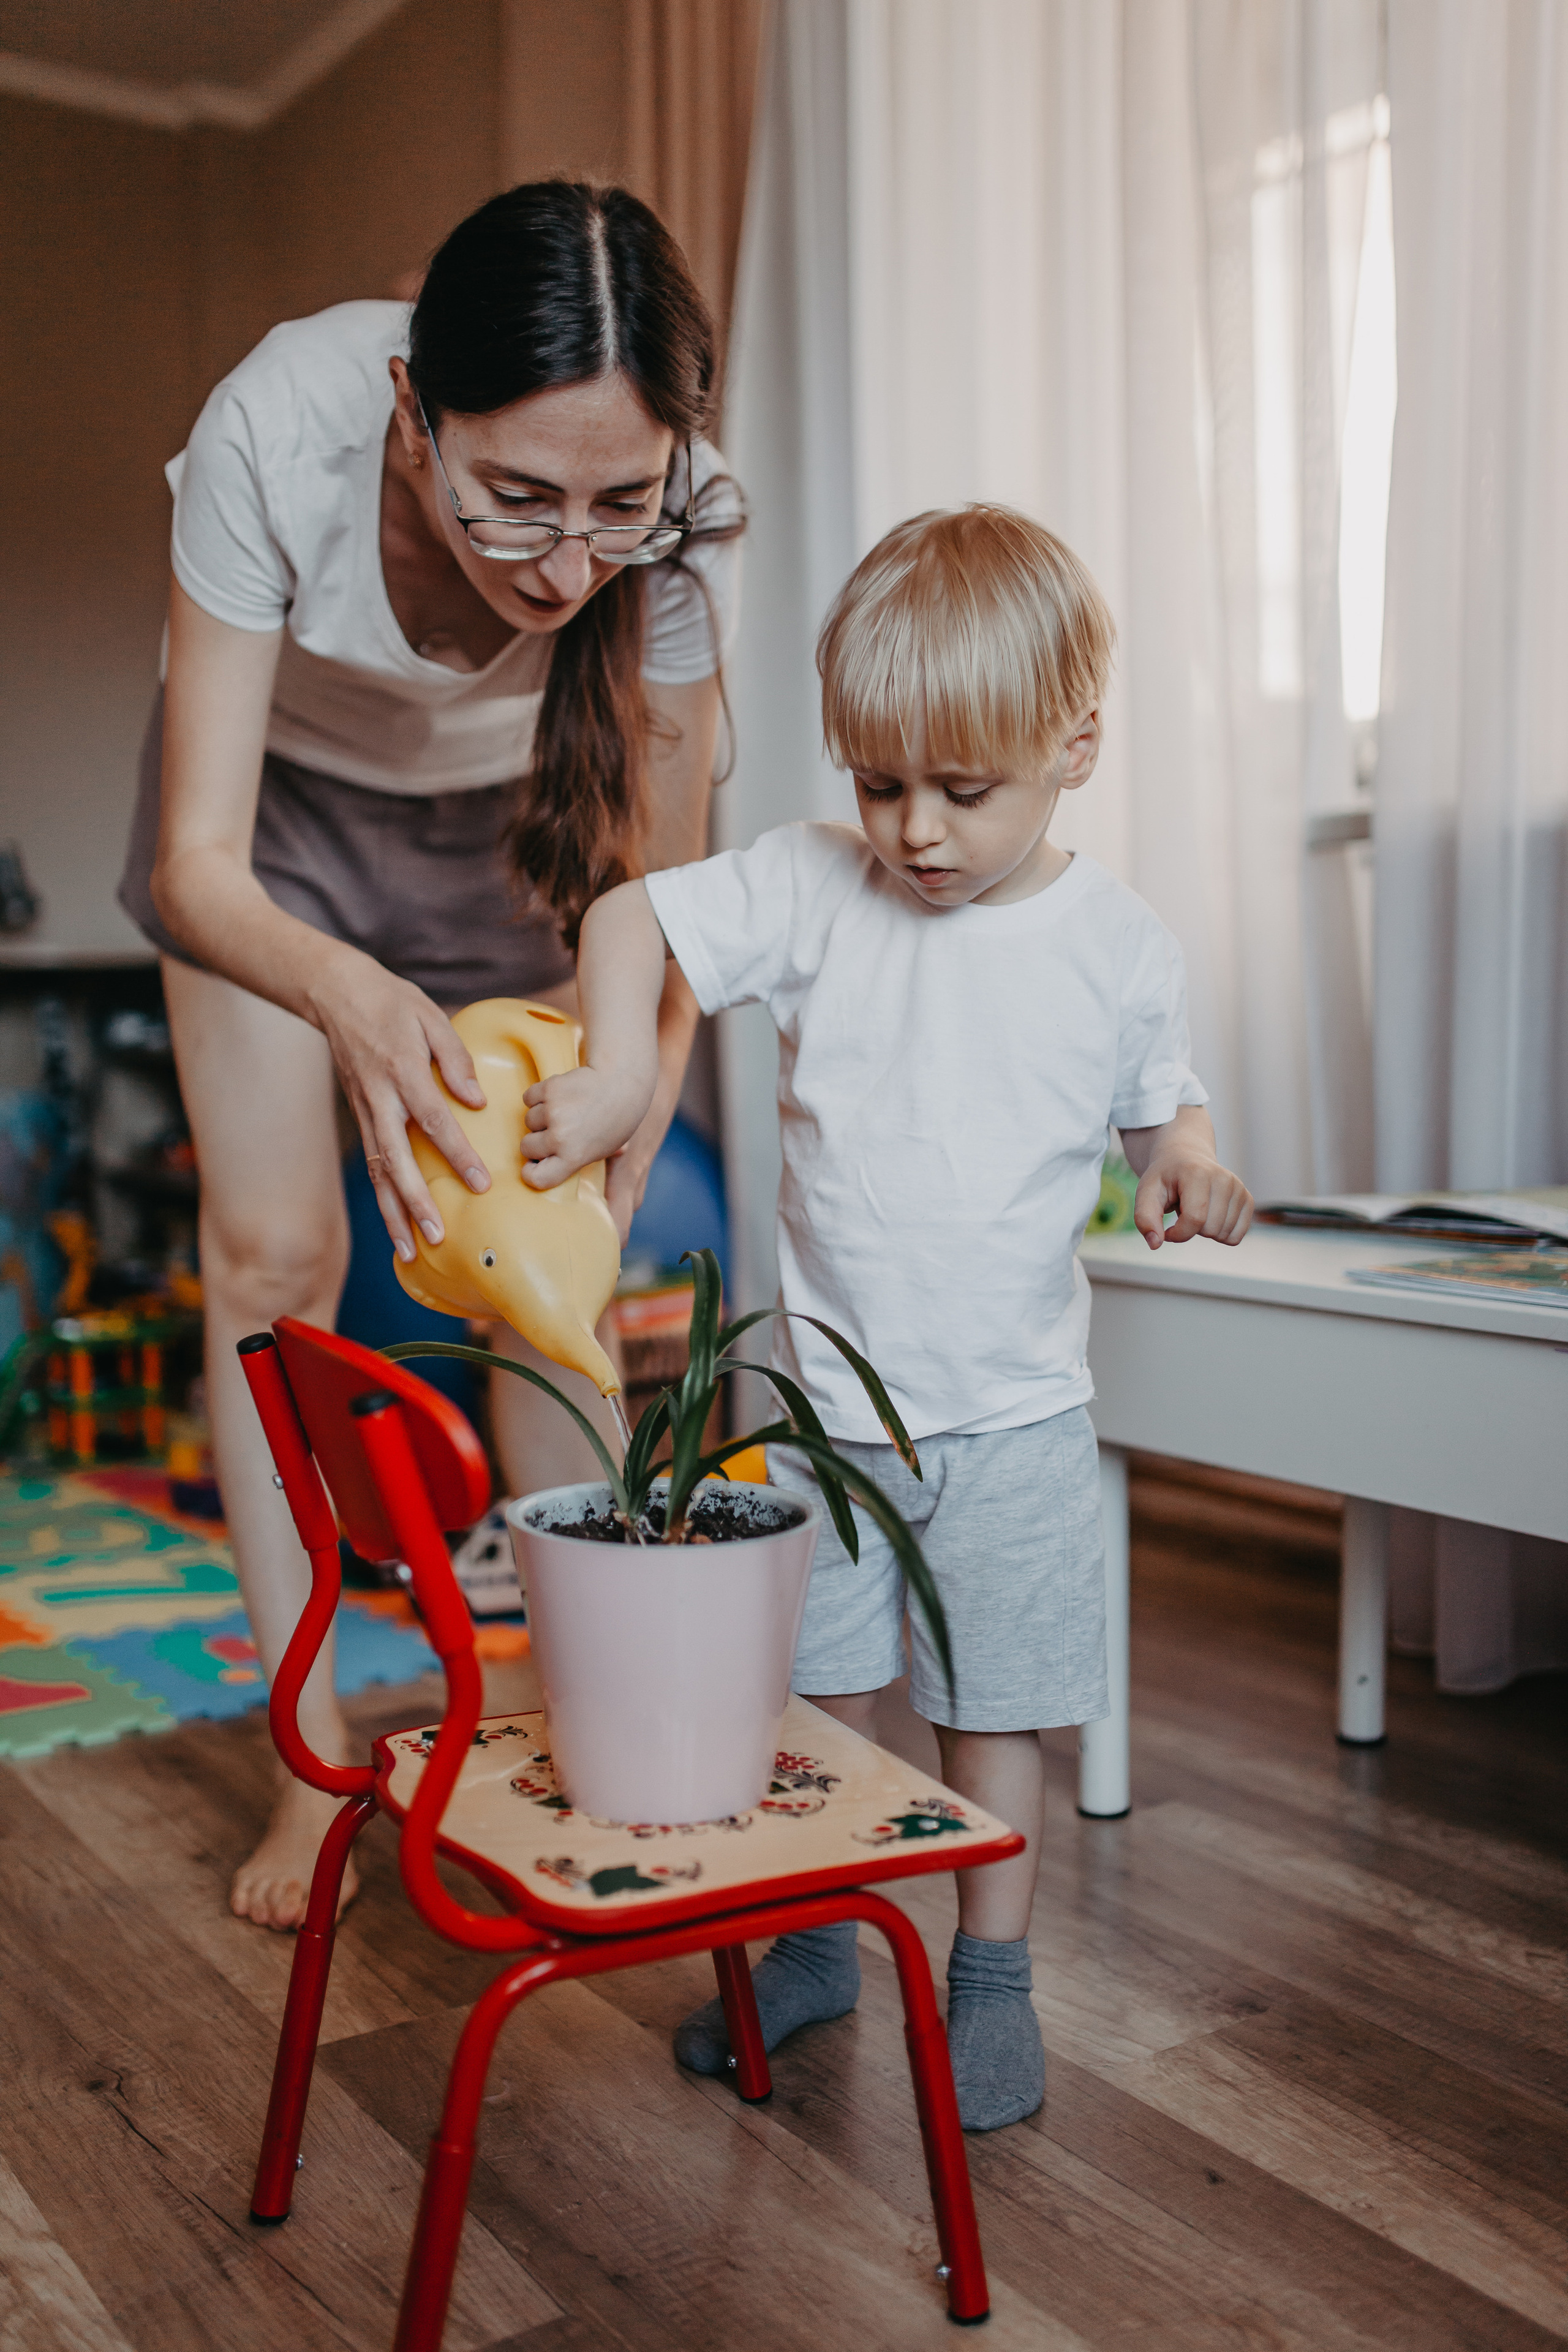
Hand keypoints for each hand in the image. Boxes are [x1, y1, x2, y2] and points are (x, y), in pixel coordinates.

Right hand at [308, 948, 490, 1259]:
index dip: (457, 1155)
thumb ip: (456, 1059)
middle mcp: (379, 1099)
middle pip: (396, 1161)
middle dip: (416, 1203)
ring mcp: (365, 1111)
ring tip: (409, 1251)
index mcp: (402, 1072)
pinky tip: (395, 1224)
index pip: (434, 1122)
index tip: (480, 1184)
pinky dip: (382, 1197)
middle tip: (437, 1237)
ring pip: (378, 1172)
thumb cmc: (391, 1002)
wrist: (335, 992)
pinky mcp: (360, 1116)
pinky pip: (372, 1165)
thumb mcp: (430, 1017)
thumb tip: (476, 1101)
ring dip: (392, 1213)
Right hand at [521, 1064, 651, 1194]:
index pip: (536, 1178)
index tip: (534, 1165)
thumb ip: (578, 1159)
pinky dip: (537, 1097)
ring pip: (528, 1121)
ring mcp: (553, 1112)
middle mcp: (560, 1137)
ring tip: (562, 1110)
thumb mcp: (605, 1148)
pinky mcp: (549, 1089)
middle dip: (536, 1142)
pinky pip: (528, 1098)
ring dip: (539, 1117)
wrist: (622, 1081)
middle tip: (554, 1132)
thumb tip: (558, 1165)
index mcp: (574, 1156)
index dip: (531, 1173)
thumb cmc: (617, 1118)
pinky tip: (556, 1096)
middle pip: (526, 1147)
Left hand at [1133, 1151, 1252, 1249]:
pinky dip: (1220, 1234)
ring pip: (1224, 1235)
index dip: (1177, 1233)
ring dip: (1205, 1231)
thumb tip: (1155, 1244)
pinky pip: (1237, 1236)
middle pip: (1210, 1229)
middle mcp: (1223, 1178)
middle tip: (1183, 1210)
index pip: (1194, 1219)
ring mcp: (1238, 1188)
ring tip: (1196, 1209)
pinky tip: (1210, 1216)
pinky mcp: (1247, 1199)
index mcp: (1198, 1173)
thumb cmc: (1165, 1178)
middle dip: (1191, 1230)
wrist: (1185, 1157)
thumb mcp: (1146, 1193)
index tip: (1167, 1229)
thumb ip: (1144, 1218)